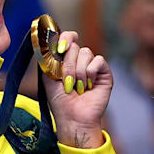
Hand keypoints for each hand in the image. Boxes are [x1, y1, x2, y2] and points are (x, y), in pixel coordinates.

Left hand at [43, 30, 111, 148]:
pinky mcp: (104, 72)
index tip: (61, 49)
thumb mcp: (48, 76)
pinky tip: (88, 85)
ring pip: (86, 53)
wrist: (72, 117)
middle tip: (66, 82)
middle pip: (75, 46)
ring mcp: (92, 65)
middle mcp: (79, 60)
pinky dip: (90, 73)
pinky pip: (98, 60)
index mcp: (65, 58)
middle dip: (68, 65)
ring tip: (77, 87)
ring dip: (78, 72)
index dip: (65, 39)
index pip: (67, 37)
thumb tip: (51, 40)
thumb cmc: (59, 100)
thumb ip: (49, 57)